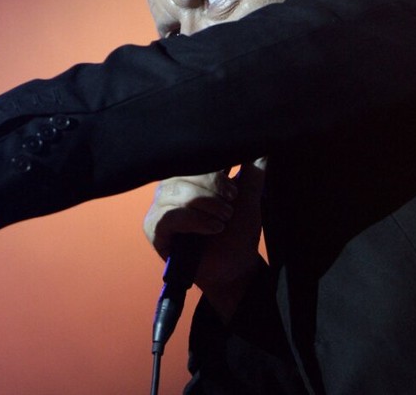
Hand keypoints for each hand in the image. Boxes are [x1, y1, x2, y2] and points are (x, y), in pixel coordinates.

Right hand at [143, 158, 266, 319]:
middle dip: (212, 188)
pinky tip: (212, 229)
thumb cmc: (237, 231)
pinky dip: (195, 220)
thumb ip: (253, 171)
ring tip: (223, 220)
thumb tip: (261, 147)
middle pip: (183, 171)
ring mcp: (160, 206)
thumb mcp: (249, 198)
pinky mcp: (154, 228)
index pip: (192, 157)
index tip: (234, 190)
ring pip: (177, 192)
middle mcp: (171, 186)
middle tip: (230, 207)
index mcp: (190, 175)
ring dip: (206, 205)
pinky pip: (169, 215)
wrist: (234, 267)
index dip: (213, 171)